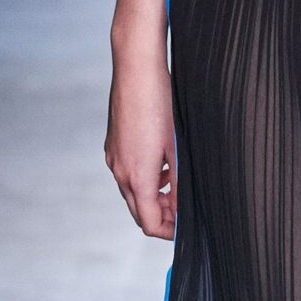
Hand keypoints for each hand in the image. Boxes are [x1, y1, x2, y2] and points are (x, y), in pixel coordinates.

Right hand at [105, 33, 176, 237]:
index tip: (186, 229)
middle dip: (162, 216)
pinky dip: (145, 179)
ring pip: (132, 192)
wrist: (137, 68)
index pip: (149, 222)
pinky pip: (127, 173)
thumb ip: (179, 183)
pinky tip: (162, 165)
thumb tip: (183, 209)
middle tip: (185, 210)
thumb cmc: (160, 103)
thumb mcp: (178, 148)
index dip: (169, 232)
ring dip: (154, 197)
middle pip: (139, 211)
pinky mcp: (113, 144)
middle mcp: (120, 170)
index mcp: (137, 176)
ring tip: (176, 187)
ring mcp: (113, 157)